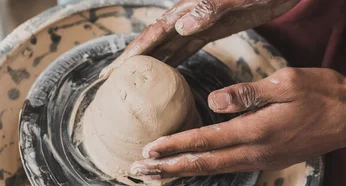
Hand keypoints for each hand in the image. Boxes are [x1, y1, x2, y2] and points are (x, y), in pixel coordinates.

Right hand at [100, 0, 298, 77]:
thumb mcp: (236, 0)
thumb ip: (209, 9)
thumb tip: (181, 26)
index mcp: (188, 11)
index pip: (154, 34)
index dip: (133, 52)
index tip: (115, 69)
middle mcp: (187, 18)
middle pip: (152, 42)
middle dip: (131, 60)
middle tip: (109, 78)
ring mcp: (197, 24)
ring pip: (165, 47)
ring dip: (148, 63)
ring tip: (131, 80)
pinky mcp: (211, 30)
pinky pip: (184, 49)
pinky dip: (172, 61)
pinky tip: (166, 72)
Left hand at [130, 68, 345, 178]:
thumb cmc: (322, 94)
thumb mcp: (286, 83)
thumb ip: (248, 94)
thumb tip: (213, 102)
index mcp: (256, 131)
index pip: (205, 141)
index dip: (175, 146)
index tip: (149, 150)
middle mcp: (255, 152)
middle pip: (203, 164)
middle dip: (168, 168)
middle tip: (139, 170)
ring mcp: (261, 159)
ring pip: (213, 169)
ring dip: (181, 171)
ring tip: (155, 173)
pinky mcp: (266, 159)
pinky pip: (226, 167)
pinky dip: (202, 168)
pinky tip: (189, 166)